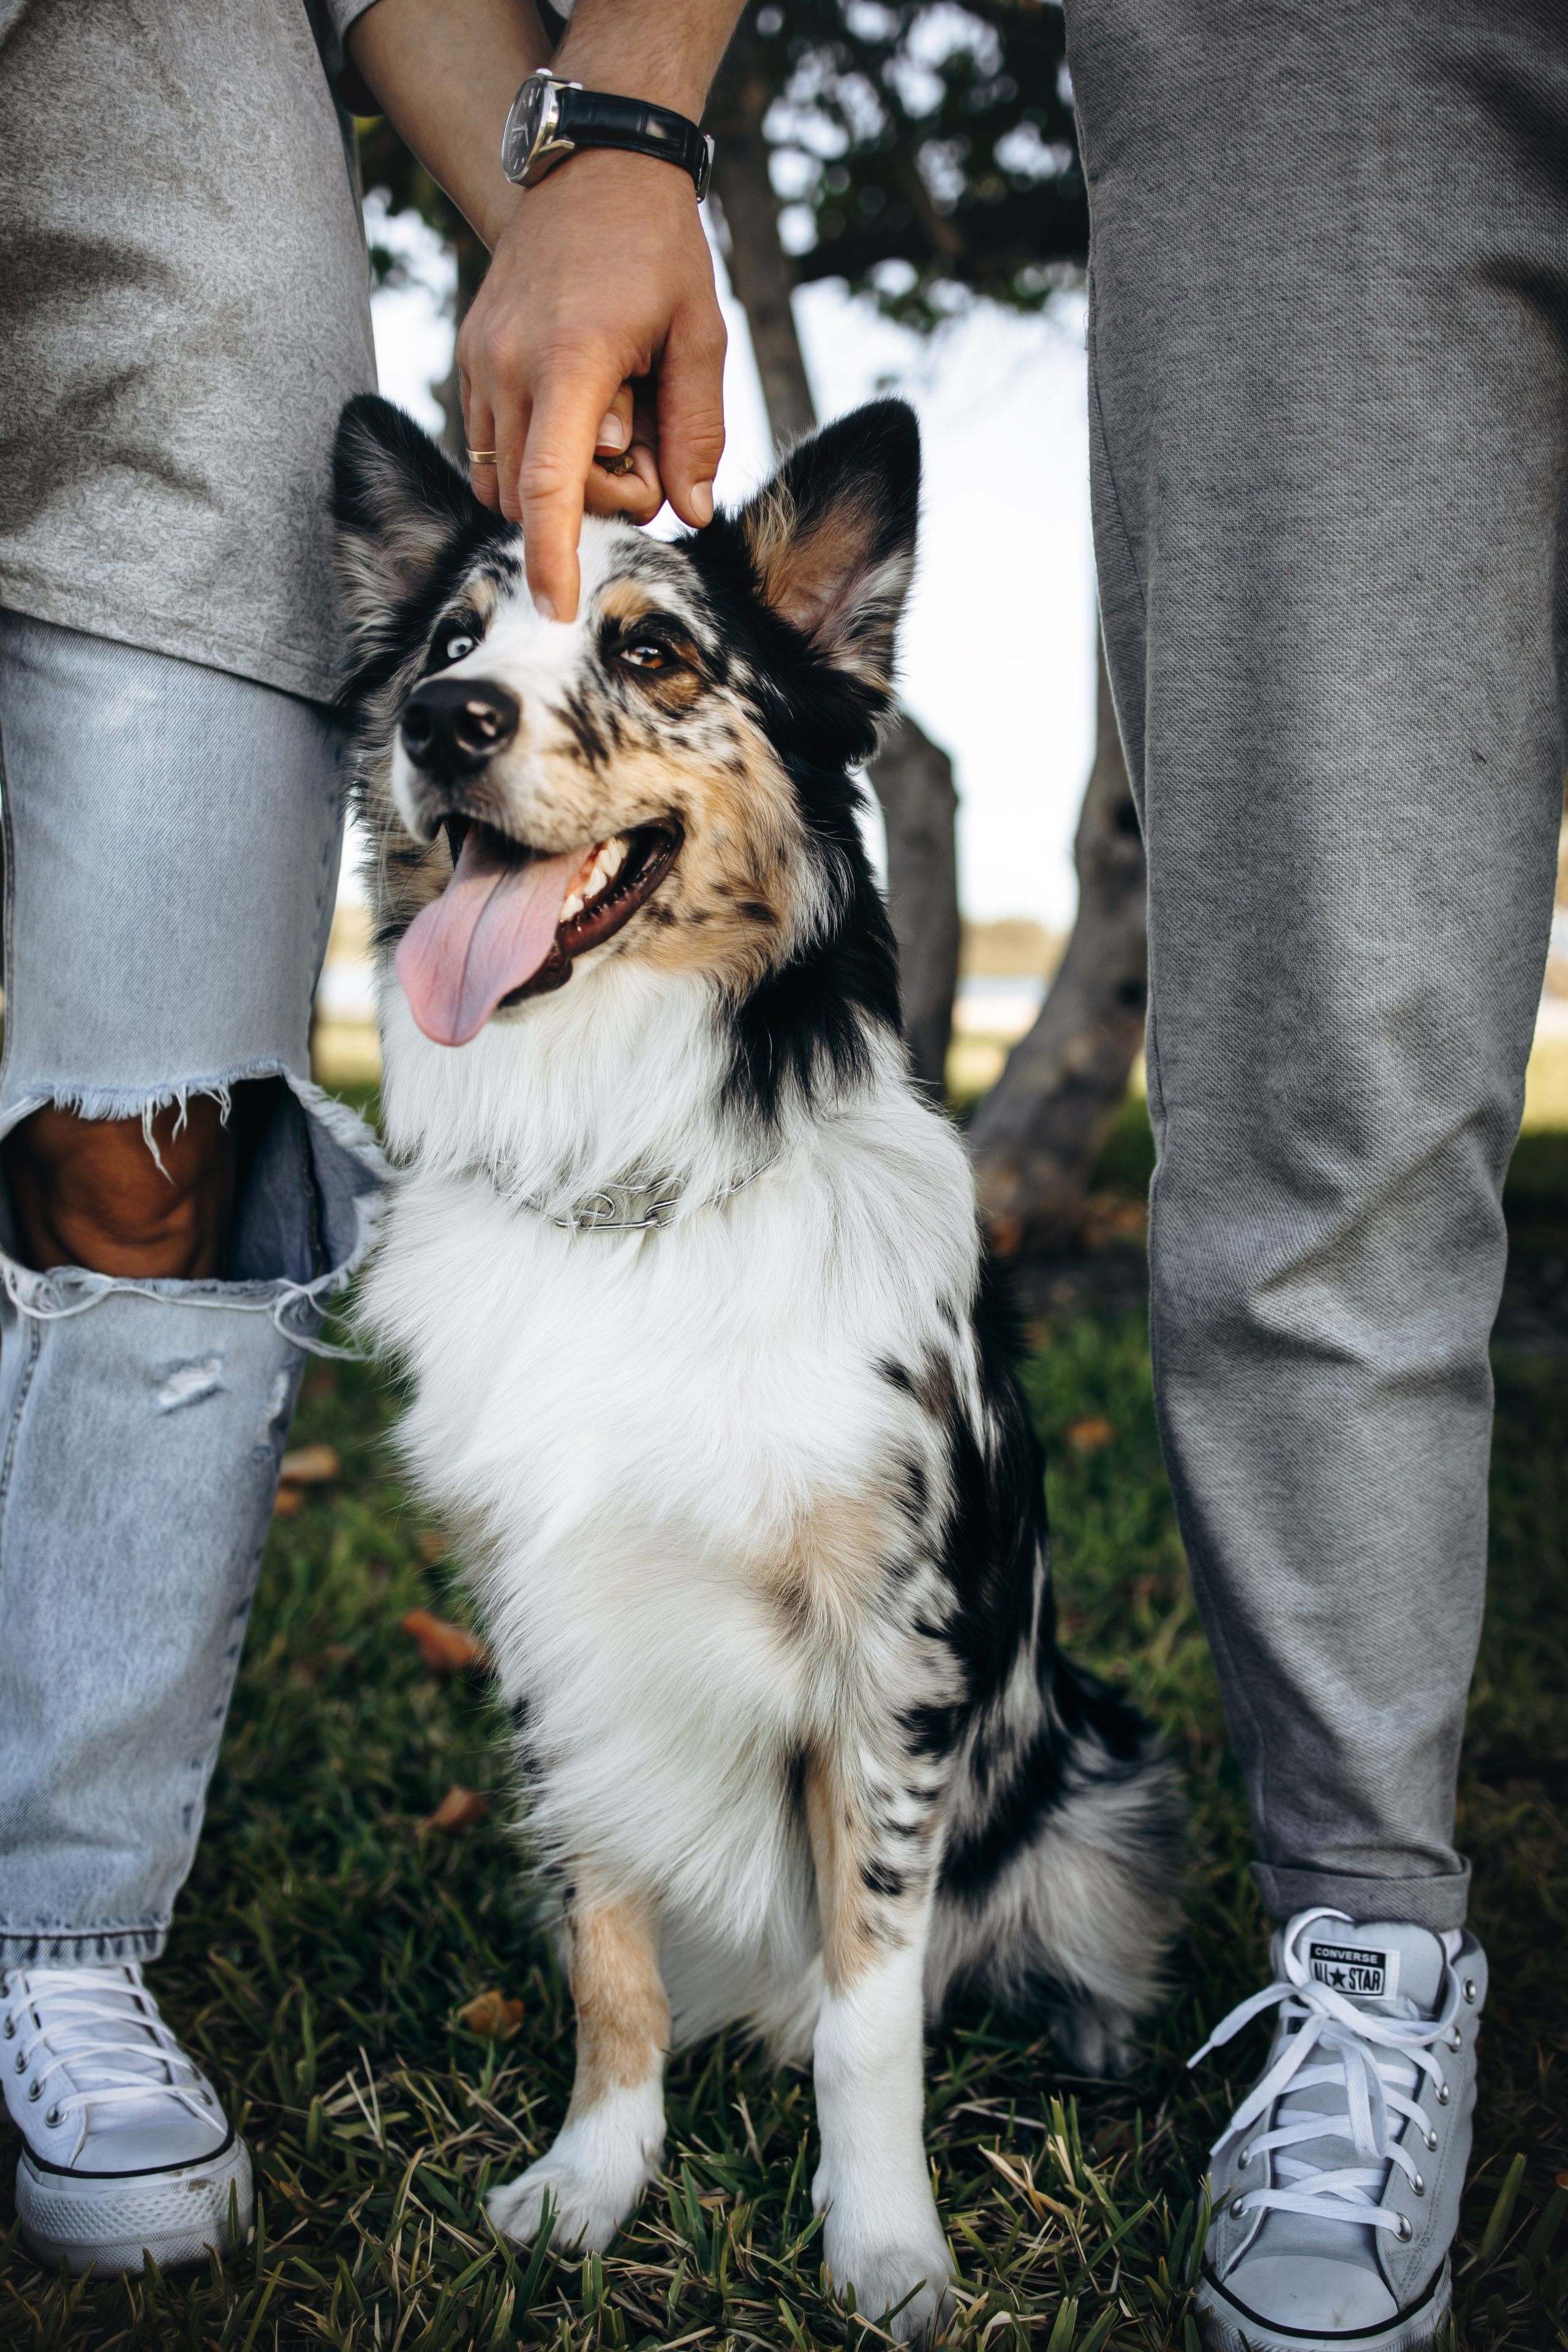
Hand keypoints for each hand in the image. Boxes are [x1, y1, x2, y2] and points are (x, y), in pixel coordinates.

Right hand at [458, 148, 726, 620]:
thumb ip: (696, 432)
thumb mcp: (700, 337)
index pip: (548, 489)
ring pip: (507, 475)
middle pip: (535, 493)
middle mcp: (509, 365)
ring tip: (613, 417)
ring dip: (562, 476)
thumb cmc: (658, 249)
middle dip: (592, 499)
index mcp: (570, 362)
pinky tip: (581, 405)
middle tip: (642, 443)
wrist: (594, 165)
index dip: (553, 558)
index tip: (557, 610)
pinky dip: (538, 448)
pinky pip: (496, 442)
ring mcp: (481, 360)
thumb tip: (691, 515)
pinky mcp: (471, 355)